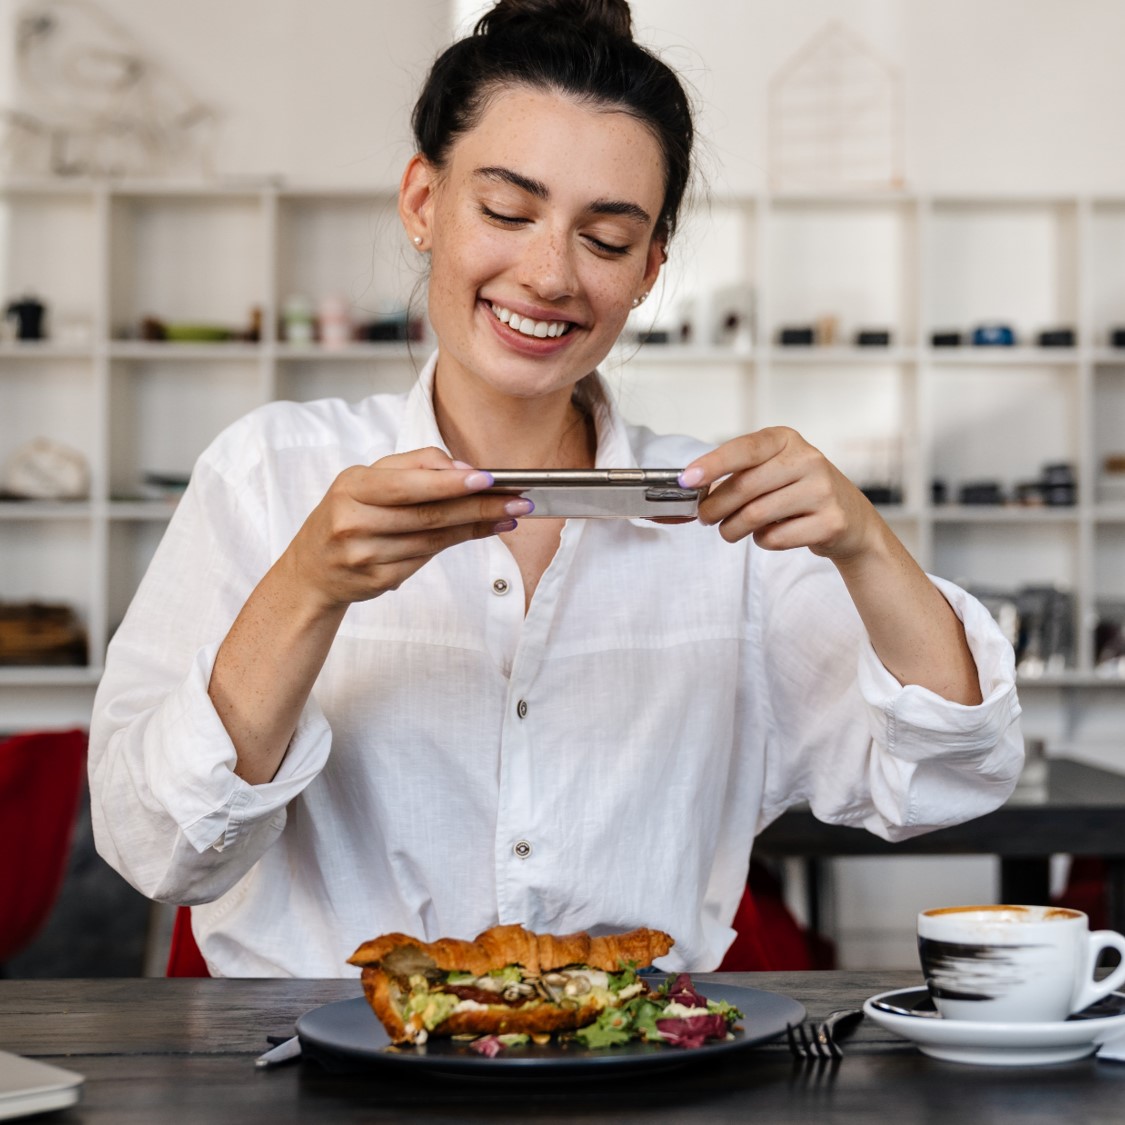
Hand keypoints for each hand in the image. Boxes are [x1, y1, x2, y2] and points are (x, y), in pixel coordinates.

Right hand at [283, 447, 526, 607]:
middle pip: (427, 514)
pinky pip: (426, 559)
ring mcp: (364, 556)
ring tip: (509, 515)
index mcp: (351, 486)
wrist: (311, 570)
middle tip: (517, 500)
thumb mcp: (367, 480)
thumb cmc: (348, 513)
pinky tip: (483, 531)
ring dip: (477, 526)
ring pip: (433, 539)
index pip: (408, 484)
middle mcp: (353, 521)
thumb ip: (413, 467)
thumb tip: (463, 469)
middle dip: (478, 506)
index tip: (488, 478)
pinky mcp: (377, 580)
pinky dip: (458, 543)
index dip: (450, 482)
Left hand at [680, 427, 877, 560]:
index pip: (744, 449)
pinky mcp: (830, 522)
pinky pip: (776, 537)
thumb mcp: (772, 469)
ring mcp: (822, 490)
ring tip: (728, 531)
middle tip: (704, 518)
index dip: (712, 464)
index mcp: (786, 439)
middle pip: (745, 487)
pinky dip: (762, 541)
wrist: (850, 518)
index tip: (687, 480)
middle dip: (715, 507)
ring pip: (757, 515)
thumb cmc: (798, 490)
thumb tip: (694, 486)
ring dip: (733, 528)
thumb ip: (738, 473)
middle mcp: (808, 459)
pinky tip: (767, 535)